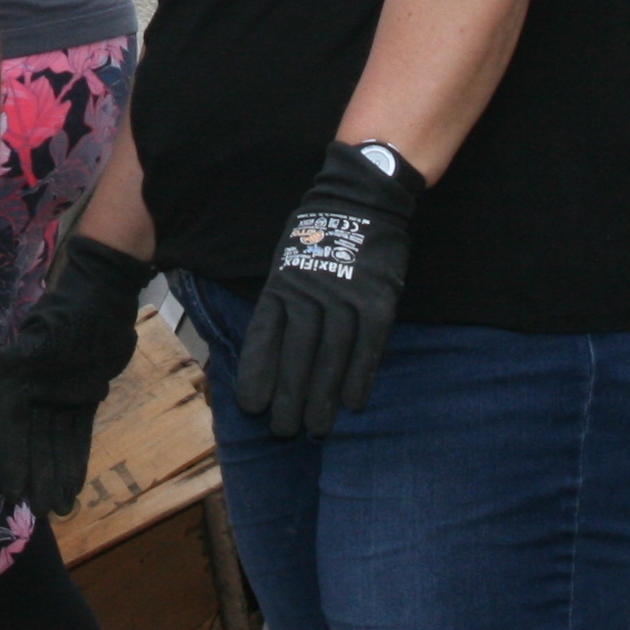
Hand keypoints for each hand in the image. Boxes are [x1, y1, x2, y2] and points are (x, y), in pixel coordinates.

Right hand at [0, 233, 149, 516]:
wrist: (102, 297)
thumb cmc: (68, 317)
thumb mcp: (41, 340)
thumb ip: (14, 359)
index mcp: (19, 384)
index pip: (12, 430)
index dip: (13, 461)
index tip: (13, 492)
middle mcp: (36, 396)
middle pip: (34, 444)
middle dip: (38, 477)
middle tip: (42, 512)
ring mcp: (61, 399)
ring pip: (56, 445)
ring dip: (57, 474)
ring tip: (60, 508)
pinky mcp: (85, 398)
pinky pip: (78, 434)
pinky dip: (76, 458)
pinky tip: (75, 484)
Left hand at [235, 140, 422, 438]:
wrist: (360, 198)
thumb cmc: (316, 234)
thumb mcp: (286, 260)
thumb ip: (279, 301)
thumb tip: (267, 347)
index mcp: (281, 285)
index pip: (264, 336)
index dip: (259, 372)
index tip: (252, 405)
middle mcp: (309, 294)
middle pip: (297, 353)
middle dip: (289, 395)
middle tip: (284, 431)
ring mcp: (345, 297)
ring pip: (331, 355)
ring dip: (323, 395)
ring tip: (316, 427)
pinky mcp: (377, 300)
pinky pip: (368, 345)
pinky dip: (360, 375)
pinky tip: (352, 403)